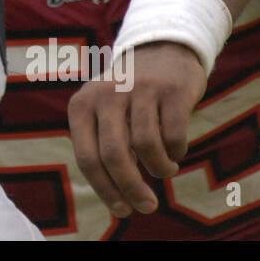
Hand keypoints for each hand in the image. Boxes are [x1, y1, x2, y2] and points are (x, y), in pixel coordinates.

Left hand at [68, 41, 204, 216]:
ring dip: (159, 169)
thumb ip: (100, 145)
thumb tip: (113, 196)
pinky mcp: (172, 90)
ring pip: (146, 147)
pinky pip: (174, 135)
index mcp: (82, 104)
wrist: (160, 49)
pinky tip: (176, 151)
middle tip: (147, 206)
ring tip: (164, 169)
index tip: (121, 211)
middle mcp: (107, 94)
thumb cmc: (127, 95)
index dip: (104, 189)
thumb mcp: (101, 111)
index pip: (87, 157)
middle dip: (131, 188)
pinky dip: (176, 152)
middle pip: (114, 155)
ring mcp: (140, 89)